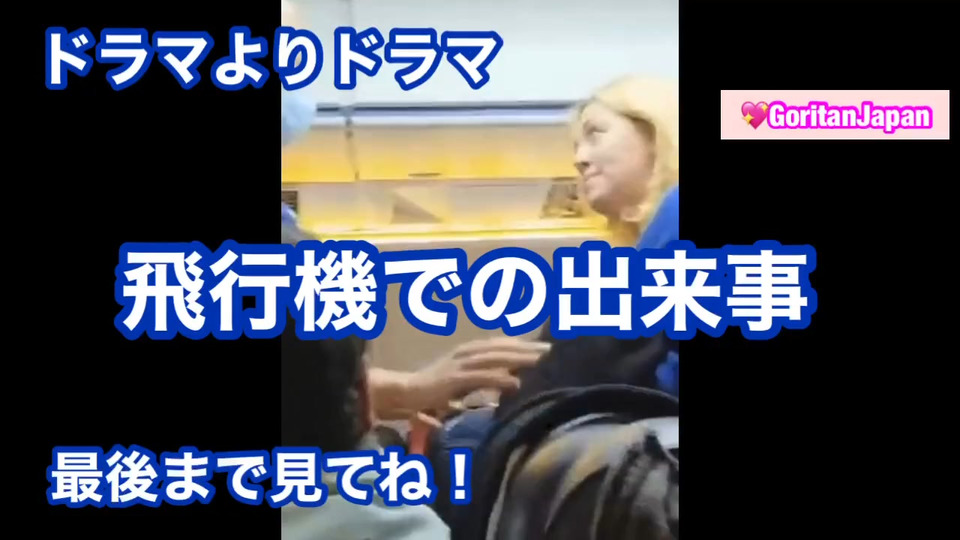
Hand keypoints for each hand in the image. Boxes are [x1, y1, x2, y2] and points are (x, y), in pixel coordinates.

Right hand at [404, 337, 550, 416]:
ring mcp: (460, 364)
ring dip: (518, 359)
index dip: (524, 344)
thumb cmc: (436, 390)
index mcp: (470, 351)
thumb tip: (512, 383)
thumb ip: (486, 380)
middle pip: (503, 347)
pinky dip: (498, 378)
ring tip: (539, 362)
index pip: (502, 344)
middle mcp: (467, 352)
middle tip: (550, 351)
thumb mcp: (465, 382)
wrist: (407, 393)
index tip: (546, 348)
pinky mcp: (453, 379)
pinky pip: (480, 377)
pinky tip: (514, 382)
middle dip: (527, 348)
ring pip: (495, 358)